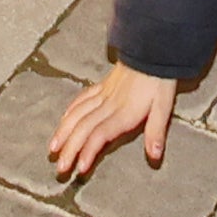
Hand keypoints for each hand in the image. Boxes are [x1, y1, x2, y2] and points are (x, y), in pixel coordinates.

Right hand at [49, 64, 176, 180]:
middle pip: (83, 128)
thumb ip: (156, 131)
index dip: (88, 151)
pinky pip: (81, 98)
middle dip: (70, 149)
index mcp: (124, 112)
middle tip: (60, 168)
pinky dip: (69, 111)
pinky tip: (63, 121)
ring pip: (77, 114)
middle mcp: (109, 104)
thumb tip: (154, 155)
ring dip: (63, 132)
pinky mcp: (102, 85)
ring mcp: (103, 94)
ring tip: (52, 149)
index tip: (80, 168)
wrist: (155, 48)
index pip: (100, 134)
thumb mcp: (164, 106)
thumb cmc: (161, 79)